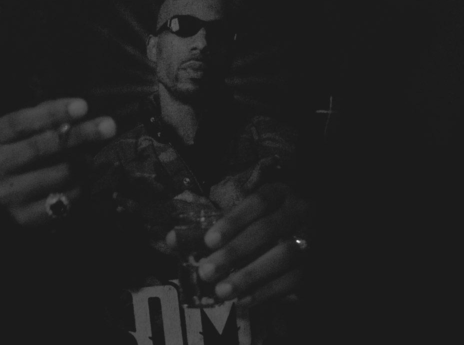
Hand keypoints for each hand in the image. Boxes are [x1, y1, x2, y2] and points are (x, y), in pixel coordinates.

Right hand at [0, 98, 115, 227]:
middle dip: (79, 134)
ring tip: (90, 157)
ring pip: (57, 174)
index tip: (83, 106)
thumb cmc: (20, 154)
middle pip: (41, 147)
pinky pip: (64, 201)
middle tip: (108, 125)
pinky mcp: (24, 219)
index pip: (21, 122)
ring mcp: (8, 196)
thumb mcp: (24, 131)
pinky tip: (83, 179)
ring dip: (83, 162)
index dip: (53, 112)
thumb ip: (45, 117)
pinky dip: (81, 187)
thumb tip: (79, 110)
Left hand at [168, 182, 309, 307]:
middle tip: (207, 271)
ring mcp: (313, 237)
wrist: (318, 225)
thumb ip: (215, 222)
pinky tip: (244, 300)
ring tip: (221, 290)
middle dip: (235, 252)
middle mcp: (300, 209)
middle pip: (267, 230)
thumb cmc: (271, 216)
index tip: (208, 241)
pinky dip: (268, 292)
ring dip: (250, 276)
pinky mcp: (317, 263)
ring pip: (283, 256)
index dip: (233, 220)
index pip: (258, 201)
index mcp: (282, 190)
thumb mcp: (249, 210)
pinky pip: (295, 280)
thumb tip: (172, 239)